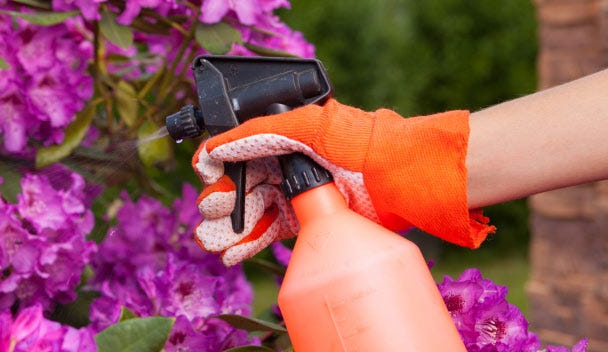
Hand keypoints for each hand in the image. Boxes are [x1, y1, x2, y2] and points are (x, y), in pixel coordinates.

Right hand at [193, 99, 494, 265]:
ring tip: (213, 241)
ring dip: (228, 228)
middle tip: (212, 213)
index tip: (204, 174)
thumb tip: (216, 147)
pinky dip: (247, 243)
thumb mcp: (310, 125)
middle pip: (239, 183)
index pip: (238, 150)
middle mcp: (286, 164)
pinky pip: (269, 232)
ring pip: (250, 211)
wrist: (403, 179)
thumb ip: (260, 131)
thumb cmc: (362, 142)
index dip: (217, 162)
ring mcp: (296, 194)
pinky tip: (232, 253)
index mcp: (284, 136)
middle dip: (220, 200)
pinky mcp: (307, 222)